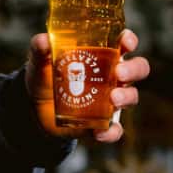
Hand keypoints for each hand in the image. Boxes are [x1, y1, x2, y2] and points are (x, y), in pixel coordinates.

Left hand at [26, 29, 149, 143]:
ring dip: (127, 97)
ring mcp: (111, 100)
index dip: (129, 40)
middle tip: (119, 73)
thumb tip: (43, 41)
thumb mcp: (40, 62)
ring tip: (114, 99)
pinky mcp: (103, 122)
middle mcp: (112, 76)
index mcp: (102, 54)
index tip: (126, 42)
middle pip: (137, 69)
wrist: (35, 109)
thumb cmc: (45, 77)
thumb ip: (40, 49)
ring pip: (131, 96)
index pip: (123, 43)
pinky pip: (116, 129)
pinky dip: (111, 132)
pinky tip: (99, 133)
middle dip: (133, 70)